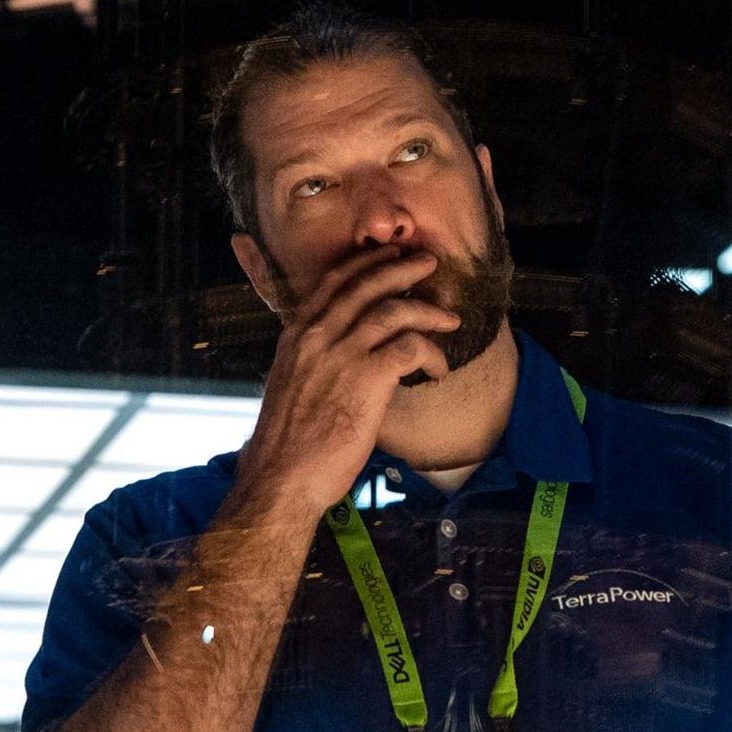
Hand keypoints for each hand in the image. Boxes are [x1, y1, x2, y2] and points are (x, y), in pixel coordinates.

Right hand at [233, 247, 460, 518]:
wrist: (281, 477)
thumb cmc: (289, 443)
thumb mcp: (292, 386)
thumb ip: (314, 362)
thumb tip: (342, 357)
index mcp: (295, 335)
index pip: (332, 283)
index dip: (365, 265)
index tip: (389, 255)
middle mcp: (315, 336)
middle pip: (365, 286)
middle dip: (401, 268)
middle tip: (429, 263)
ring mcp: (340, 355)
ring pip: (393, 311)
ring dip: (428, 310)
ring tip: (450, 316)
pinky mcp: (366, 379)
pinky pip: (411, 348)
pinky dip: (432, 354)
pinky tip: (439, 370)